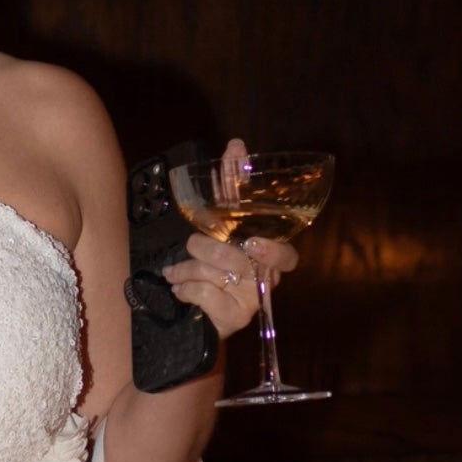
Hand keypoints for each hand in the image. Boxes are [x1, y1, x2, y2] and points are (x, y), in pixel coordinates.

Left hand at [162, 139, 298, 339]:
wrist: (200, 312)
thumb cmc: (213, 264)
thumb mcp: (221, 226)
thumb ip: (232, 190)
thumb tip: (237, 145)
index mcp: (268, 255)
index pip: (285, 255)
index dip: (273, 251)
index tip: (254, 243)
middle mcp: (265, 279)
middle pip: (237, 256)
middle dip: (204, 247)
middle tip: (192, 246)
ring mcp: (250, 301)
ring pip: (214, 272)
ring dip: (186, 268)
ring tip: (175, 272)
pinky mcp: (231, 317)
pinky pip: (202, 294)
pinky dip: (184, 288)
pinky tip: (180, 289)